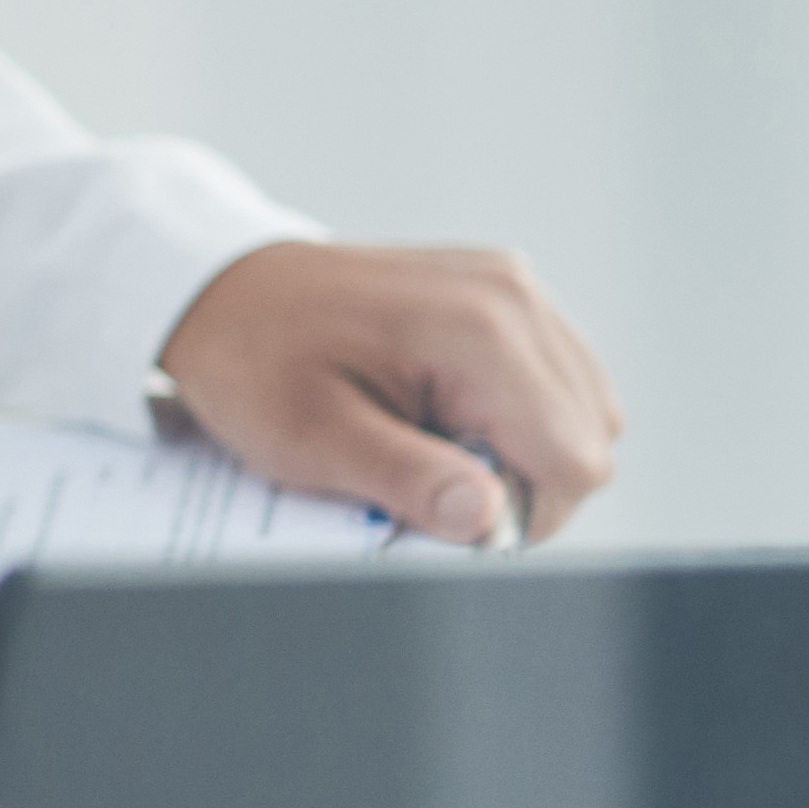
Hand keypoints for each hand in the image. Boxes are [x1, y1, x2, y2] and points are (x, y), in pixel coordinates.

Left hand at [157, 241, 621, 546]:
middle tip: (428, 474)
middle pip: (589, 439)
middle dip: (519, 482)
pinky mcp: (505, 290)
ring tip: (431, 438)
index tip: (443, 511)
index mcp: (479, 330)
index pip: (574, 463)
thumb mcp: (314, 438)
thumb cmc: (254, 361)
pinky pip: (557, 378)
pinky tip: (444, 410)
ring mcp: (513, 286)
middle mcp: (513, 296)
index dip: (520, 514)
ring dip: (521, 448)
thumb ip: (408, 480)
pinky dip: (515, 413)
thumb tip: (489, 522)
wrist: (219, 288)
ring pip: (584, 412)